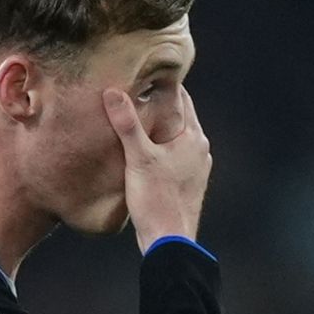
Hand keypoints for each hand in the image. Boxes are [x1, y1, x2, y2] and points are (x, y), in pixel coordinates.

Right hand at [102, 85, 210, 252]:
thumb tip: (113, 92)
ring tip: (136, 121)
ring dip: (159, 129)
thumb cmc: (156, 199)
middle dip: (159, 106)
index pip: (181, 98)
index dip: (163, 84)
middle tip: (135, 93)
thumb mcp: (138, 158)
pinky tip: (144, 154)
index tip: (145, 73)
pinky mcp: (188, 183)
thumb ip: (127, 124)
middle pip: (179, 117)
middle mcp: (200, 149)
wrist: (170, 240)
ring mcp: (196, 168)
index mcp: (193, 137)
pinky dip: (161, 149)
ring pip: (177, 138)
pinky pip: (174, 156)